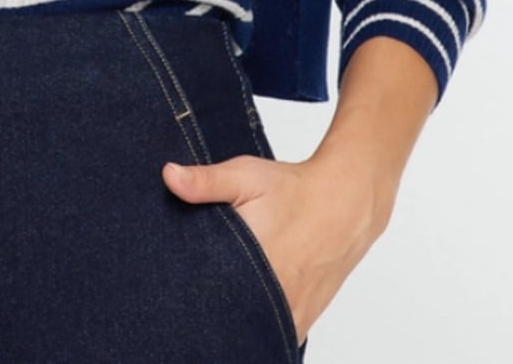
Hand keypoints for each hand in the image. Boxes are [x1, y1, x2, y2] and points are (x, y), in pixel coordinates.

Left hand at [162, 151, 387, 343]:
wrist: (343, 205)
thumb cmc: (293, 190)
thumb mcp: (246, 176)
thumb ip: (206, 181)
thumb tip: (169, 176)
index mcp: (253, 263)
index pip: (207, 296)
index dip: (186, 295)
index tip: (171, 289)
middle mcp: (272, 297)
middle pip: (225, 319)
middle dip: (206, 311)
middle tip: (192, 294)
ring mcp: (288, 315)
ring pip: (247, 333)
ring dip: (231, 322)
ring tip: (215, 304)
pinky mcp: (300, 322)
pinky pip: (269, 336)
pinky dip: (253, 328)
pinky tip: (239, 312)